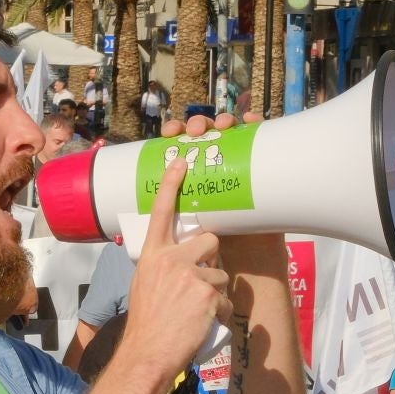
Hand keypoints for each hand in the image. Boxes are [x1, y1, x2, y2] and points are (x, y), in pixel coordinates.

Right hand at [115, 157, 231, 383]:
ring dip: (214, 294)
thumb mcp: (144, 285)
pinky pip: (225, 300)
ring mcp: (190, 276)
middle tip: (198, 284)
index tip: (182, 160)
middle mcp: (170, 259)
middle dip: (212, 259)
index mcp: (152, 255)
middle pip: (209, 240)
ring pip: (220, 274)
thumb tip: (180, 260)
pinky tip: (201, 325)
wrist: (147, 353)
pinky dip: (219, 314)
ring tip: (194, 312)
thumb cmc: (146, 323)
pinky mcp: (207, 294)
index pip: (161, 211)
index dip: (172, 184)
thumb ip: (162, 266)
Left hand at [160, 112, 285, 272]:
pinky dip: (254, 126)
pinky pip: (259, 144)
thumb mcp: (184, 242)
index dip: (174, 136)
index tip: (168, 134)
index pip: (180, 151)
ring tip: (221, 126)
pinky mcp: (262, 173)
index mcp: (191, 184)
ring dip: (223, 122)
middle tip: (196, 132)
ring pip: (230, 135)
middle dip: (197, 125)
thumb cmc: (217, 257)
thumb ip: (168, 235)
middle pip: (204, 137)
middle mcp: (215, 172)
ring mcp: (238, 169)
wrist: (250, 273)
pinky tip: (249, 120)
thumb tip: (132, 230)